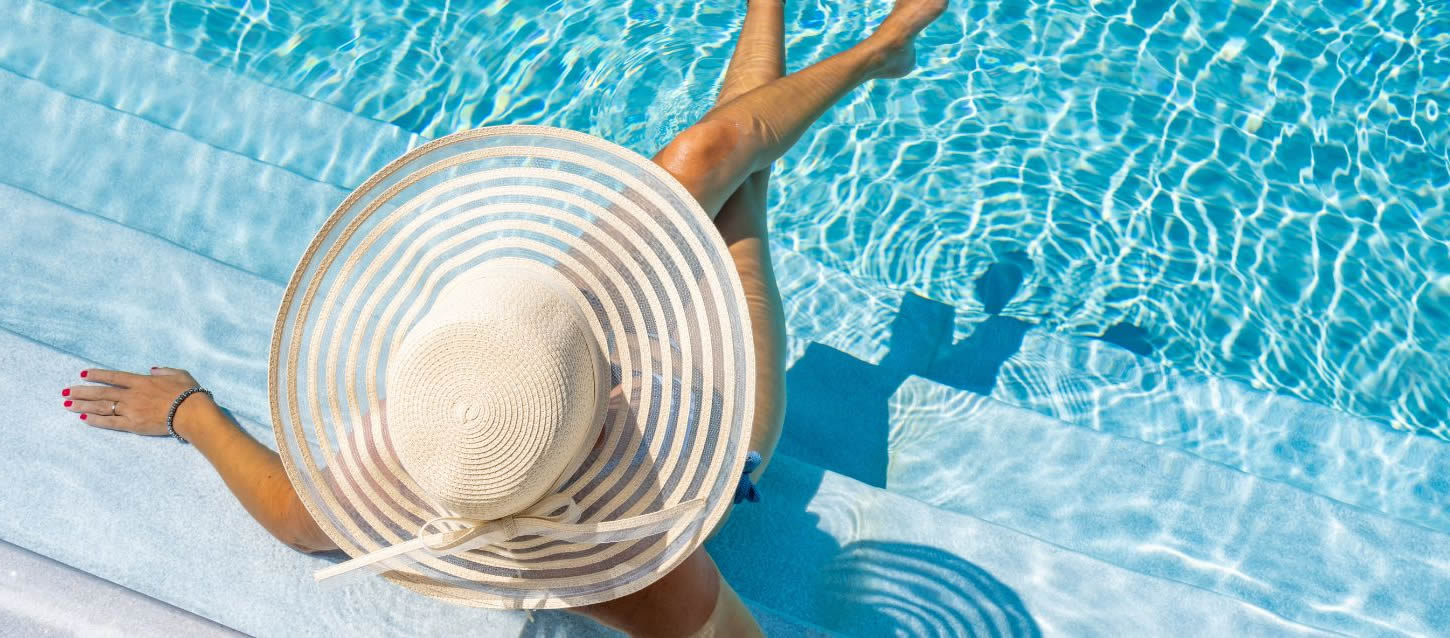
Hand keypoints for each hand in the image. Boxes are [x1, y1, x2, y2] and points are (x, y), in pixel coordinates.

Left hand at [62, 366, 209, 435]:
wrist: (191, 413)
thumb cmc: (189, 393)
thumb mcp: (179, 375)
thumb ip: (164, 371)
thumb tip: (153, 369)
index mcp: (142, 381)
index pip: (114, 377)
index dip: (97, 375)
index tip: (83, 374)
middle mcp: (132, 394)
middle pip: (101, 392)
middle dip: (82, 391)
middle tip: (65, 392)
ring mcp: (131, 410)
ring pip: (102, 406)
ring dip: (83, 405)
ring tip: (67, 405)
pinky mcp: (133, 425)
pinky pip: (110, 422)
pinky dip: (96, 420)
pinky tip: (84, 418)